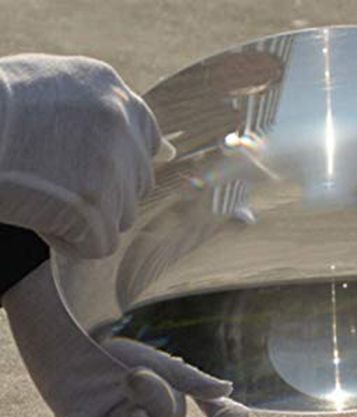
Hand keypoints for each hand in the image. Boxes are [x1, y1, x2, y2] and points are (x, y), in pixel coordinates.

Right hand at [0, 54, 168, 258]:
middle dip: (104, 191)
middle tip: (54, 182)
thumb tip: (170, 154)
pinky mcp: (96, 207)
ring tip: (41, 196)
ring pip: (121, 216)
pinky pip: (100, 244)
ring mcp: (112, 167)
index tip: (95, 171)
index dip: (123, 162)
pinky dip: (71, 241)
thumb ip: (102, 112)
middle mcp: (120, 125)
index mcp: (110, 90)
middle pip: (136, 183)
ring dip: (87, 218)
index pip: (147, 138)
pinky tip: (39, 218)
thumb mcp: (51, 86)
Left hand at [2, 261, 247, 416]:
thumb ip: (191, 378)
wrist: (65, 336)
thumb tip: (227, 389)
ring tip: (128, 413)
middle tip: (134, 378)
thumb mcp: (158, 361)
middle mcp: (152, 414)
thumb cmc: (114, 351)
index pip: (212, 411)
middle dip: (158, 400)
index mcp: (174, 394)